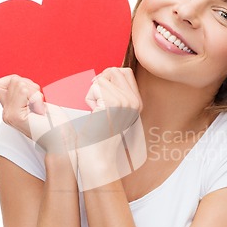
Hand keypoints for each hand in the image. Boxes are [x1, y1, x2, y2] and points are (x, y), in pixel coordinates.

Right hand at [0, 75, 74, 155]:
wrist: (62, 141)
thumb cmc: (56, 123)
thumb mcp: (37, 102)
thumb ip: (23, 92)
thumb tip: (17, 79)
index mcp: (10, 109)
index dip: (18, 82)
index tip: (33, 95)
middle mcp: (6, 113)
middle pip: (12, 80)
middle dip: (31, 86)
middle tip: (40, 104)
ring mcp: (9, 115)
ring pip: (18, 83)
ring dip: (35, 92)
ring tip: (41, 108)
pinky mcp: (15, 116)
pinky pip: (23, 90)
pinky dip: (36, 96)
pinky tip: (41, 110)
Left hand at [77, 68, 144, 188]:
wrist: (98, 156)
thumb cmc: (100, 135)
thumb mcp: (115, 112)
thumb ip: (117, 93)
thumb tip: (110, 72)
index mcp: (137, 103)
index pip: (125, 72)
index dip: (109, 77)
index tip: (101, 93)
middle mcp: (134, 101)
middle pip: (114, 71)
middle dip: (100, 82)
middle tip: (97, 102)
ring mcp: (125, 102)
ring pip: (103, 79)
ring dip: (93, 93)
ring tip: (96, 112)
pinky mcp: (113, 104)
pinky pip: (95, 87)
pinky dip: (89, 99)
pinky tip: (93, 115)